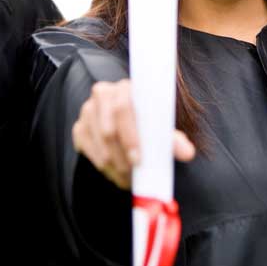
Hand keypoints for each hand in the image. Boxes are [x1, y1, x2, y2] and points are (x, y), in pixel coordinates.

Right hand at [71, 79, 196, 189]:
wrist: (129, 123)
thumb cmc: (148, 124)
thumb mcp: (161, 130)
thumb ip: (174, 140)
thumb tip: (187, 153)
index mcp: (126, 88)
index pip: (123, 108)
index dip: (130, 135)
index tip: (138, 159)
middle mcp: (103, 93)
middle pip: (108, 129)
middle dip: (121, 156)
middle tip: (133, 174)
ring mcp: (88, 110)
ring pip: (98, 143)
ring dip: (113, 165)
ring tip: (128, 178)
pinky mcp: (79, 127)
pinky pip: (86, 149)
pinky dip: (102, 166)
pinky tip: (115, 173)